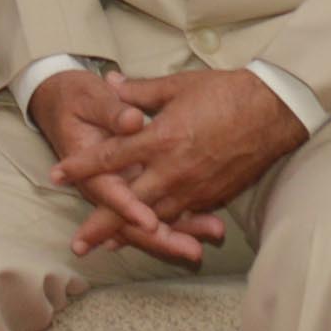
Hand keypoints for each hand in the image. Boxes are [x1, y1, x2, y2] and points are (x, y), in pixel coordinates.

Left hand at [48, 68, 307, 264]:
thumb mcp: (178, 85)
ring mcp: (194, 187)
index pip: (111, 157)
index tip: (57, 175)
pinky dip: (163, 228)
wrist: (273, 111)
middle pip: (129, 204)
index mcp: (161, 138)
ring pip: (155, 218)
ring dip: (130, 234)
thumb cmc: (226, 93)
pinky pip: (182, 217)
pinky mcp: (212, 196)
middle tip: (78, 244)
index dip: (81, 167)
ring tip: (106, 247)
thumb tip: (109, 83)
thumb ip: (140, 91)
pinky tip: (150, 236)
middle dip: (101, 225)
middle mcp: (174, 170)